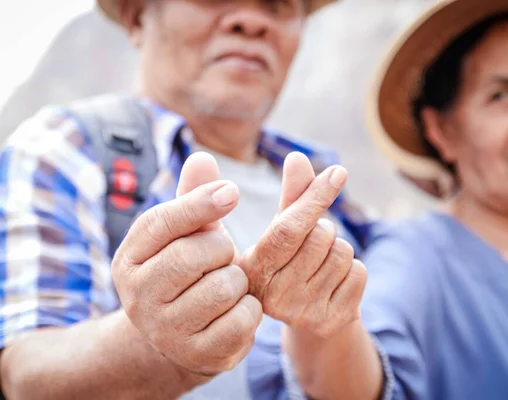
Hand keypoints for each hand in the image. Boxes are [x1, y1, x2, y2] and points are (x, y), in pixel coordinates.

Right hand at [111, 152, 261, 377]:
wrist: (180, 336)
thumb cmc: (185, 272)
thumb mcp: (183, 235)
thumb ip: (194, 199)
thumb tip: (203, 157)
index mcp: (130, 260)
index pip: (162, 222)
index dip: (200, 202)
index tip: (232, 191)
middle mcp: (139, 297)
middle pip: (197, 253)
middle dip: (222, 249)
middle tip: (220, 257)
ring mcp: (167, 331)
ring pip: (225, 286)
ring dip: (238, 281)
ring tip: (226, 285)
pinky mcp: (200, 355)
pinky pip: (244, 318)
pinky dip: (250, 309)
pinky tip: (236, 309)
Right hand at [240, 152, 366, 337]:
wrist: (307, 315)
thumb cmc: (291, 261)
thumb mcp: (284, 230)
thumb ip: (292, 195)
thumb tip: (296, 157)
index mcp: (252, 268)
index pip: (288, 228)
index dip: (315, 197)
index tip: (339, 173)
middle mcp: (271, 295)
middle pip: (321, 237)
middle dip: (325, 230)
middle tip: (312, 245)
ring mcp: (301, 313)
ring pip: (342, 253)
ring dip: (339, 250)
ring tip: (321, 264)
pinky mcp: (330, 322)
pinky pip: (358, 273)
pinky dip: (353, 270)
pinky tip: (334, 282)